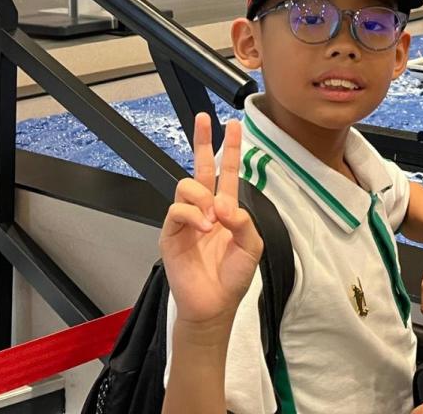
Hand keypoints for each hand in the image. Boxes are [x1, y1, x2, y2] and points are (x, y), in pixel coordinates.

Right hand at [159, 114, 263, 331]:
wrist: (214, 305)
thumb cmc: (233, 277)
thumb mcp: (251, 246)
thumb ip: (244, 221)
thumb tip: (224, 204)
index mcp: (226, 209)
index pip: (228, 172)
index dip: (230, 148)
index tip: (232, 124)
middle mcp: (206, 209)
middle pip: (201, 167)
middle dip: (203, 141)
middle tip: (204, 119)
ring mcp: (187, 220)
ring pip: (187, 185)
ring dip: (203, 197)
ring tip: (213, 218)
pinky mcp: (170, 233)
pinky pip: (177, 209)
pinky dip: (193, 215)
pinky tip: (204, 228)